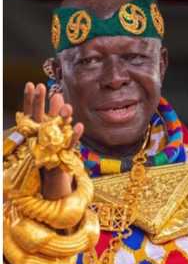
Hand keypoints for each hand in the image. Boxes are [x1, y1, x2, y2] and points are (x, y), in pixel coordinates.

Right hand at [23, 82, 83, 199]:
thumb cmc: (50, 150)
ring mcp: (49, 147)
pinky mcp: (62, 157)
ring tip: (66, 104)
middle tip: (39, 86)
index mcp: (35, 131)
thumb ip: (53, 113)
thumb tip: (57, 94)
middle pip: (37, 118)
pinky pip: (70, 145)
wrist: (52, 178)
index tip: (31, 84)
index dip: (30, 99)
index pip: (30, 112)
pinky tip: (80, 126)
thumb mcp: (52, 129)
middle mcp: (39, 138)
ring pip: (54, 130)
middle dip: (38, 102)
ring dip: (60, 116)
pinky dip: (75, 136)